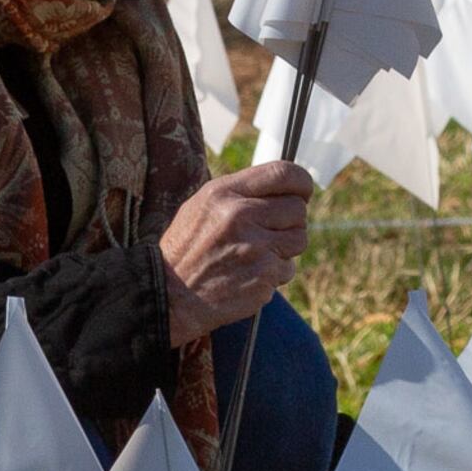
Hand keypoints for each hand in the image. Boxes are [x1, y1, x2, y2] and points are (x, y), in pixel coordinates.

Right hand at [159, 159, 311, 343]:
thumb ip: (241, 193)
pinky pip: (288, 268)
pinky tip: (249, 275)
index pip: (283, 173)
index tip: (302, 192)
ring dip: (285, 248)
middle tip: (270, 232)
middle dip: (291, 221)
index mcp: (225, 193)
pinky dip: (274, 274)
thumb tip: (284, 186)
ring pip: (300, 239)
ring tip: (256, 254)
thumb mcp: (202, 206)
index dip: (301, 182)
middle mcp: (241, 216)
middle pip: (297, 208)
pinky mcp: (263, 277)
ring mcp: (255, 248)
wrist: (169, 297)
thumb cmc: (187, 249)